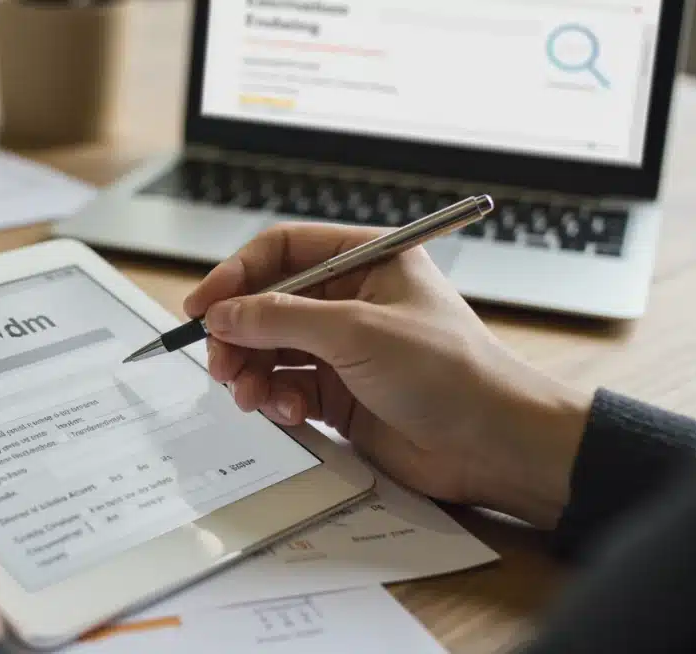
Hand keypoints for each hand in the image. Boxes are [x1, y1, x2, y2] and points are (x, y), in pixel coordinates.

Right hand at [185, 224, 592, 527]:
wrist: (492, 445)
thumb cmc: (450, 372)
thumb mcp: (357, 332)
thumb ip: (281, 318)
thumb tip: (223, 313)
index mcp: (365, 260)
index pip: (281, 250)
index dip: (235, 274)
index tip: (202, 305)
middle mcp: (351, 299)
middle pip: (266, 303)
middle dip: (238, 333)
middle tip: (220, 362)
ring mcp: (343, 348)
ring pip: (269, 349)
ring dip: (250, 371)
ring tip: (249, 393)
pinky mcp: (340, 394)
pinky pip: (286, 387)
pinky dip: (275, 399)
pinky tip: (286, 412)